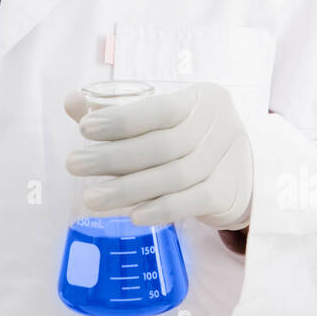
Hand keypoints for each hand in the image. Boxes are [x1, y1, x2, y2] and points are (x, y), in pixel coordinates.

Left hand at [64, 83, 252, 230]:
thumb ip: (118, 113)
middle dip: (112, 157)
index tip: (84, 130)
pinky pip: (190, 203)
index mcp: (200, 99)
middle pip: (160, 146)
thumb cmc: (192, 140)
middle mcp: (218, 126)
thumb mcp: (162, 120)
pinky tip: (132, 216)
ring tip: (91, 198)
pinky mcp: (228, 193)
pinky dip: (160, 210)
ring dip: (127, 189)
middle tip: (73, 165)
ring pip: (171, 177)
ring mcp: (226, 160)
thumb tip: (70, 102)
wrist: (246, 172)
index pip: (158, 109)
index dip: (120, 120)